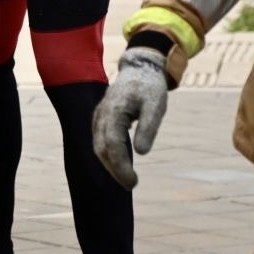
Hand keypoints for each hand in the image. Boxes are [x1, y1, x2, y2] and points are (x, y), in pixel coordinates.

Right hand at [92, 47, 168, 188]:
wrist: (140, 69)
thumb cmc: (150, 87)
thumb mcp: (156, 106)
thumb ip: (148, 128)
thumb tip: (140, 153)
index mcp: (114, 111)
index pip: (111, 145)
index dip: (120, 166)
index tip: (133, 182)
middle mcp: (101, 114)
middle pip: (101, 149)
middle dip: (114, 170)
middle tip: (131, 185)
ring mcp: (99, 116)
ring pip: (98, 146)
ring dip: (110, 165)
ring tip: (128, 178)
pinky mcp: (101, 118)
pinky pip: (100, 140)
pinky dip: (109, 155)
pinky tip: (121, 164)